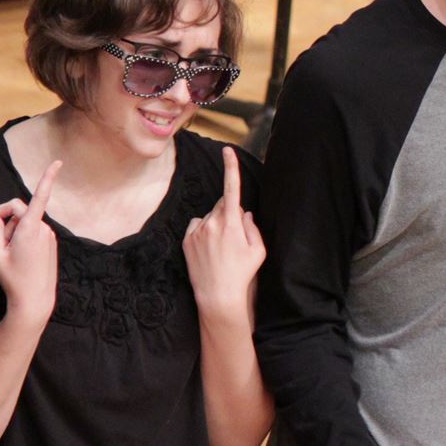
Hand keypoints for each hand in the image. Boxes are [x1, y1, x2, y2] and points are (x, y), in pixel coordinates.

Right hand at [0, 160, 59, 317]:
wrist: (34, 299)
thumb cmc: (12, 278)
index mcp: (29, 229)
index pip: (38, 197)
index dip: (47, 178)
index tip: (58, 162)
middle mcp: (42, 228)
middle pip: (18, 208)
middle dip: (3, 215)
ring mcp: (48, 235)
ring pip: (24, 220)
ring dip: (12, 228)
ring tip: (7, 250)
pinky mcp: (49, 241)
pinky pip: (31, 229)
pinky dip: (21, 234)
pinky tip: (17, 252)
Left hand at [183, 147, 265, 320]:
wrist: (218, 295)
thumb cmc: (243, 273)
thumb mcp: (259, 250)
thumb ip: (252, 226)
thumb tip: (244, 213)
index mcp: (232, 222)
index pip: (232, 189)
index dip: (231, 168)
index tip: (228, 150)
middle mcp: (211, 223)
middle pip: (222, 205)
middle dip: (229, 212)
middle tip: (236, 237)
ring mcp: (197, 231)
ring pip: (209, 216)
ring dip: (216, 224)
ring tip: (222, 248)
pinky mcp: (186, 240)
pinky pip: (196, 226)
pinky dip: (203, 232)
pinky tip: (209, 249)